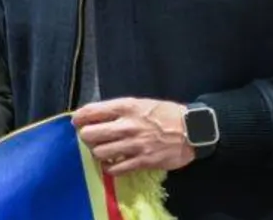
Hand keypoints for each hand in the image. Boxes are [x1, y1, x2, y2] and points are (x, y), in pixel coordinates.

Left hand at [73, 97, 193, 175]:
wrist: (194, 130)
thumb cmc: (165, 114)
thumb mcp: (139, 103)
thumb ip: (117, 109)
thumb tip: (93, 115)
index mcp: (125, 107)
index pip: (89, 112)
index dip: (78, 118)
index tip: (78, 123)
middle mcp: (127, 126)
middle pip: (89, 135)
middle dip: (86, 137)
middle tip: (92, 138)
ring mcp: (134, 145)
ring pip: (99, 153)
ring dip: (98, 153)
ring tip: (104, 151)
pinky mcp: (143, 161)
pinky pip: (115, 169)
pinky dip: (110, 168)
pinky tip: (114, 164)